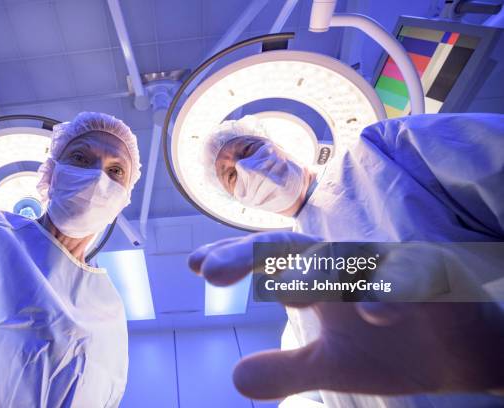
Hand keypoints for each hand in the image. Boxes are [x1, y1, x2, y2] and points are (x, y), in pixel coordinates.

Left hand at [188, 232, 503, 399]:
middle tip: (212, 272)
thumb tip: (235, 379)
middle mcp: (348, 265)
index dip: (234, 258)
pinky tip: (377, 313)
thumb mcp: (331, 365)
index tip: (196, 267)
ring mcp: (388, 268)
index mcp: (320, 278)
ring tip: (284, 290)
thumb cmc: (390, 347)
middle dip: (252, 254)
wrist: (461, 353)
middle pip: (294, 247)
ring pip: (348, 259)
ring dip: (317, 272)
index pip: (270, 258)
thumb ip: (287, 367)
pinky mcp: (432, 281)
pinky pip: (410, 281)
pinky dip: (392, 291)